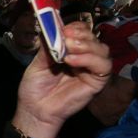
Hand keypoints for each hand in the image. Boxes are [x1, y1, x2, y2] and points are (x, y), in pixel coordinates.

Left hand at [12, 22, 111, 137]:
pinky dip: (89, 59)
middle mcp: (84, 58)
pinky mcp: (97, 82)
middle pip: (94, 38)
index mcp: (71, 51)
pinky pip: (103, 66)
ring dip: (86, 45)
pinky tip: (71, 61)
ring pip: (102, 49)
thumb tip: (52, 28)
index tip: (64, 29)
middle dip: (81, 34)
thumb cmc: (35, 88)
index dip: (76, 28)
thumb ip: (48, 47)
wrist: (35, 110)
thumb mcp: (38, 63)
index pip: (82, 32)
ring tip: (68, 48)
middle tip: (66, 38)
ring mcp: (92, 69)